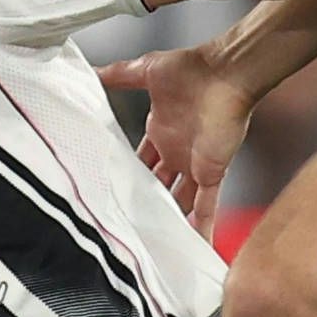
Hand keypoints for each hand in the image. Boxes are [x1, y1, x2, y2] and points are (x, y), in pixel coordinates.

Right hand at [97, 45, 256, 235]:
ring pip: (181, 201)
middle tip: (130, 225)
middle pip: (159, 185)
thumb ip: (117, 75)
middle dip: (147, 203)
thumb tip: (91, 71)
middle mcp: (177, 151)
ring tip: (156, 244)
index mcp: (161, 130)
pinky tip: (198, 247)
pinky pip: (207, 206)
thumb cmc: (191, 68)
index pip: (142, 160)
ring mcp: (195, 164)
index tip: (114, 192)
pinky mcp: (212, 172)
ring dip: (172, 221)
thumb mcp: (146, 70)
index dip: (130, 175)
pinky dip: (203, 226)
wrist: (225, 72)